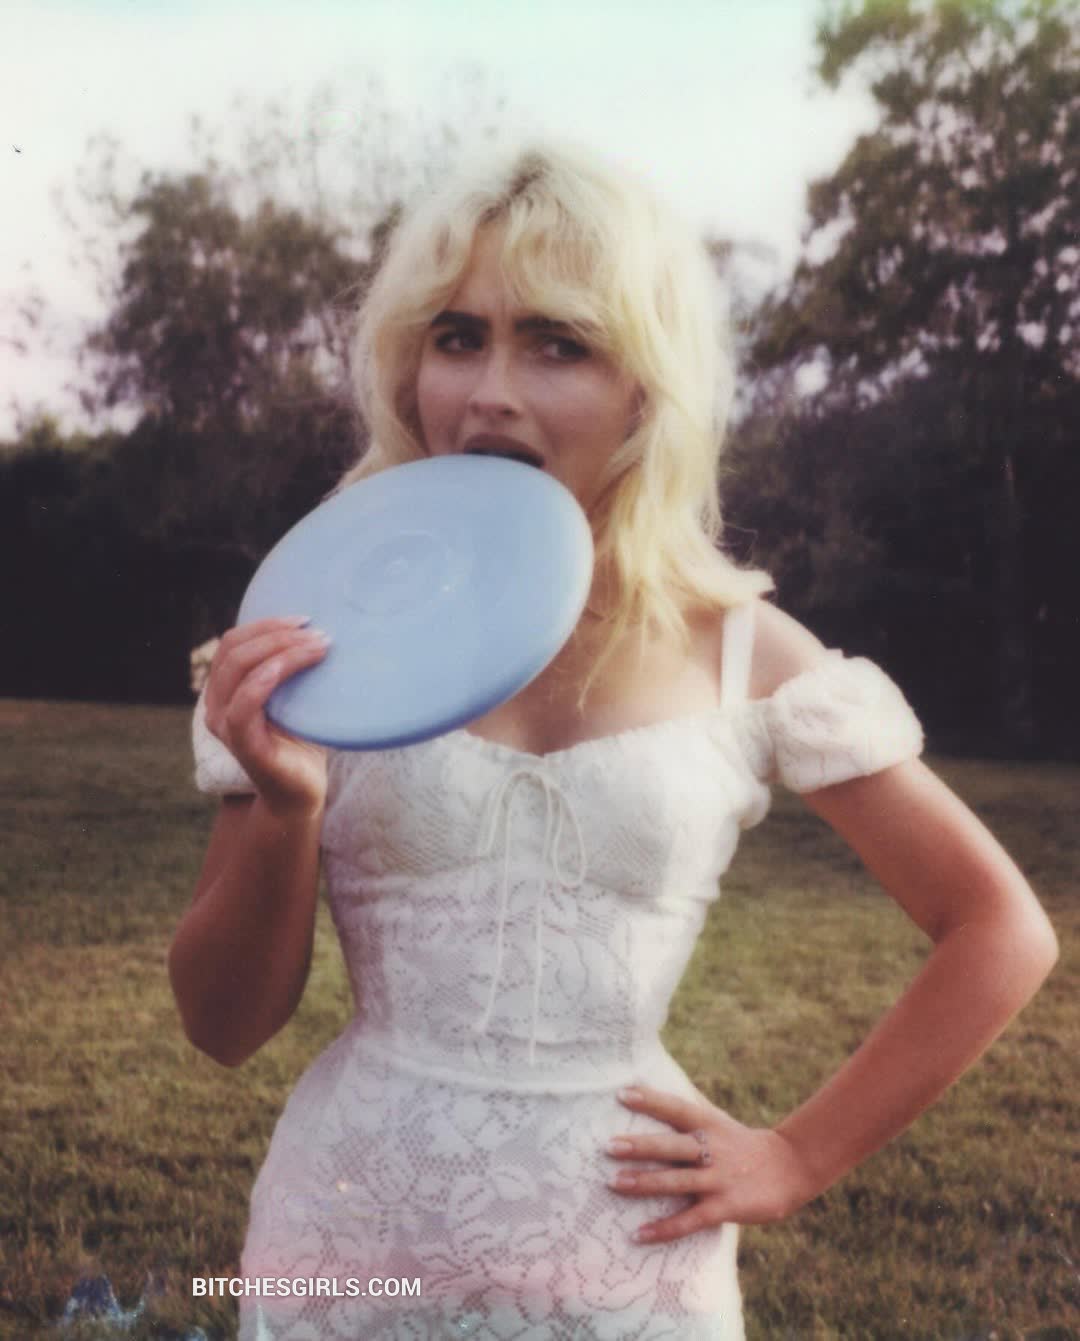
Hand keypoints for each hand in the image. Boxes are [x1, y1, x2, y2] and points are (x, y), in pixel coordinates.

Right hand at [203, 616, 330, 816]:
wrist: (301, 794)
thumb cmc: (301, 742)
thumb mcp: (294, 697)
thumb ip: (289, 668)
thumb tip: (317, 628)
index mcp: (226, 689)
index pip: (232, 642)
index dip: (264, 624)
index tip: (304, 620)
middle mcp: (216, 705)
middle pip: (234, 650)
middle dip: (277, 633)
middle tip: (317, 633)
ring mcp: (226, 726)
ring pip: (239, 670)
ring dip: (281, 650)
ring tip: (319, 646)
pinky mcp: (243, 746)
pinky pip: (244, 706)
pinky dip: (265, 680)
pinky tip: (290, 666)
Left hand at [605, 1085, 816, 1243]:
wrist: (790, 1167)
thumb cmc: (742, 1142)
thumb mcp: (718, 1120)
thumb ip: (690, 1108)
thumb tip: (653, 1086)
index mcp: (709, 1124)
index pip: (676, 1108)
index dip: (650, 1100)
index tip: (622, 1094)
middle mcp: (712, 1149)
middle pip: (672, 1146)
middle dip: (640, 1146)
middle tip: (608, 1145)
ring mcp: (718, 1179)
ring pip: (677, 1181)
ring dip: (645, 1183)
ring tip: (614, 1183)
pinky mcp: (725, 1207)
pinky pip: (690, 1220)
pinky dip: (664, 1228)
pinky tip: (639, 1234)